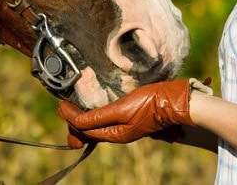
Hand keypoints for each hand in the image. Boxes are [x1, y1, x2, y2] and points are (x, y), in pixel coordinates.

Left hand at [58, 79, 194, 143]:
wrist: (176, 101)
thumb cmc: (151, 102)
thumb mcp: (122, 109)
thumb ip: (99, 116)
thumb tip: (75, 122)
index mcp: (115, 134)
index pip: (85, 128)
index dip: (70, 117)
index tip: (60, 105)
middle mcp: (118, 134)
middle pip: (89, 130)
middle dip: (73, 120)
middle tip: (62, 107)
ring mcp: (124, 126)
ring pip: (97, 126)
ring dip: (83, 117)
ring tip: (72, 107)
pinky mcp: (130, 117)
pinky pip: (106, 120)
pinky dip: (94, 115)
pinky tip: (93, 108)